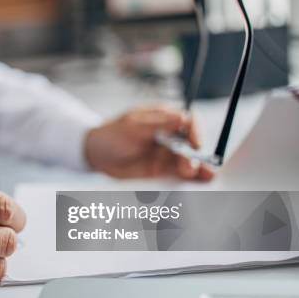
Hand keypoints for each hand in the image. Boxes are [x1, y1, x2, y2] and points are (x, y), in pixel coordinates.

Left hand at [84, 105, 214, 180]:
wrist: (96, 155)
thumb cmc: (111, 135)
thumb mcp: (133, 126)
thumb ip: (158, 124)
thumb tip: (182, 118)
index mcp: (164, 118)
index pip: (188, 122)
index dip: (195, 132)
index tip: (195, 143)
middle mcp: (169, 135)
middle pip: (190, 143)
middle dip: (194, 154)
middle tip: (190, 165)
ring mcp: (166, 153)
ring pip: (188, 159)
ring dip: (197, 167)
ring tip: (202, 175)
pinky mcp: (162, 169)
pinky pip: (178, 173)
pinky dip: (189, 177)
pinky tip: (198, 179)